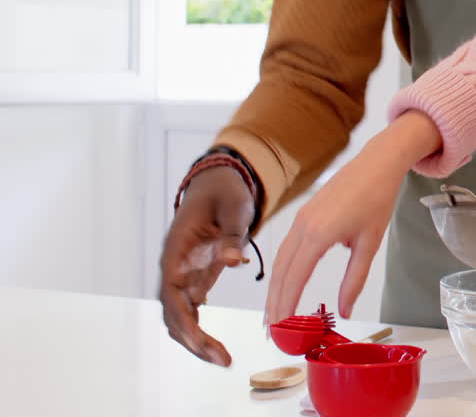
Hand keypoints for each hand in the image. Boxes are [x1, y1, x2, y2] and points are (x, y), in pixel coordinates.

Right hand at [159, 166, 254, 365]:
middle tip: (221, 359)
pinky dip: (198, 329)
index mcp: (177, 250)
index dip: (186, 322)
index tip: (204, 342)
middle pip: (173, 313)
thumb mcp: (234, 208)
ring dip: (195, 340)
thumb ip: (231, 235)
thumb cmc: (224, 194)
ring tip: (220, 358)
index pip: (173, 295)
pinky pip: (189, 310)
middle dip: (193, 340)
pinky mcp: (192, 278)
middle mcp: (173, 266)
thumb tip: (231, 261)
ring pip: (178, 316)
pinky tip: (214, 346)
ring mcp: (181, 274)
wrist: (217, 184)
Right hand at [265, 111, 440, 324]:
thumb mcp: (370, 244)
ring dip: (275, 288)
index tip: (281, 329)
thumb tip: (344, 311)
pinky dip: (282, 271)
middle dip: (274, 303)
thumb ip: (355, 279)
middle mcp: (303, 226)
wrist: (377, 163)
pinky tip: (284, 284)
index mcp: (319, 233)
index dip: (285, 305)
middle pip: (280, 272)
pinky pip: (287, 248)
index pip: (294, 278)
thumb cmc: (377, 199)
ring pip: (280, 260)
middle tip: (272, 332)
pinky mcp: (303, 215)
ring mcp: (300, 219)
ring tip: (274, 315)